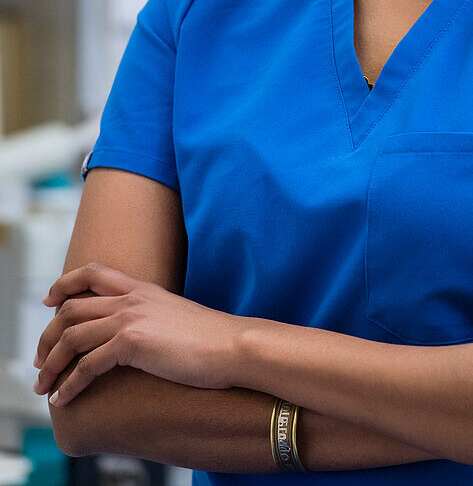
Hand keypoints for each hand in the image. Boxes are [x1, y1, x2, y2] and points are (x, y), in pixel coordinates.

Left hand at [32, 263, 246, 404]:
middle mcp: (132, 298)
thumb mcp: (176, 318)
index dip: (65, 283)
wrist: (233, 346)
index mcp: (143, 288)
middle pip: (71, 308)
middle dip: (47, 336)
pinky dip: (69, 384)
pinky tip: (63, 398)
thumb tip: (140, 336)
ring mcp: (131, 318)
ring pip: (72, 336)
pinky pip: (86, 365)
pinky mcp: (132, 342)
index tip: (49, 300)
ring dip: (50, 364)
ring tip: (43, 385)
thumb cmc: (212, 339)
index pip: (93, 272)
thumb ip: (153, 318)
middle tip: (39, 360)